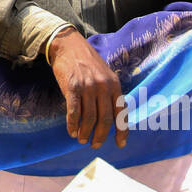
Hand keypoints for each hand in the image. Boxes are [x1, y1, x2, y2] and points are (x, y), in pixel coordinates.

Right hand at [46, 28, 126, 148]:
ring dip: (85, 132)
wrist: (69, 45)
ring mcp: (88, 86)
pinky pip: (74, 111)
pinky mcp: (72, 87)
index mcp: (114, 85)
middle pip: (105, 118)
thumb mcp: (105, 75)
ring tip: (81, 139)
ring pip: (89, 118)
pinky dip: (72, 124)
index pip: (121, 112)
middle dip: (100, 135)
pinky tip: (71, 131)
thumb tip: (113, 117)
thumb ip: (110, 93)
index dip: (122, 131)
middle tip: (95, 145)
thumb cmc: (87, 62)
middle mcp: (103, 86)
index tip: (120, 144)